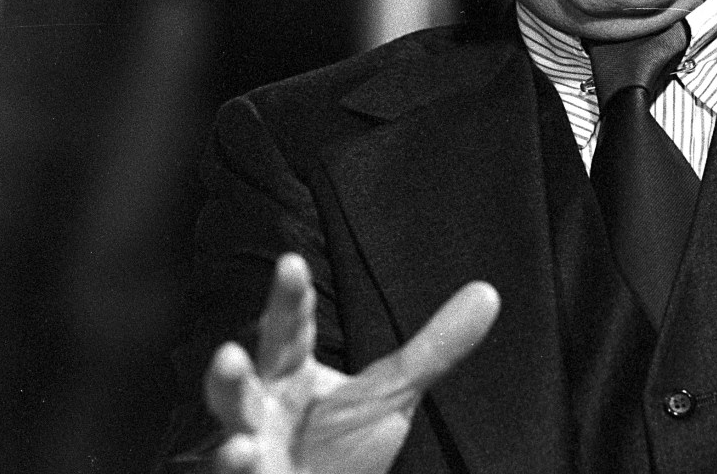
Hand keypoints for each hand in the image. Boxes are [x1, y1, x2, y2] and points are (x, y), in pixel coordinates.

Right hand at [204, 254, 499, 473]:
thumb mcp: (393, 393)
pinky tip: (242, 458)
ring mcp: (249, 450)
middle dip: (229, 373)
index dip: (288, 298)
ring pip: (229, 439)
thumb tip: (489, 292)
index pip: (290, 328)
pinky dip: (238, 470)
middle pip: (242, 386)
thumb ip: (433, 347)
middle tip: (229, 353)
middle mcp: (261, 408)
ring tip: (239, 439)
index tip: (291, 263)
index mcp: (291, 373)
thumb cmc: (341, 444)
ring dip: (227, 443)